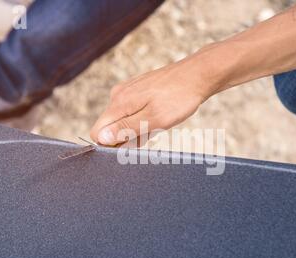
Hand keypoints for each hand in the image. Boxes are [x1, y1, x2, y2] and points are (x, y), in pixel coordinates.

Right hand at [90, 54, 217, 145]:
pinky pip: (132, 112)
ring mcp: (127, 91)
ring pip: (123, 121)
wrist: (198, 75)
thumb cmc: (179, 98)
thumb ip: (126, 129)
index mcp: (119, 103)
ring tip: (159, 124)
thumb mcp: (154, 119)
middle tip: (152, 133)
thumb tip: (100, 138)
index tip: (133, 145)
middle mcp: (118, 95)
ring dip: (138, 130)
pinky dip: (144, 120)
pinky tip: (159, 117)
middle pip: (110, 128)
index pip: (97, 133)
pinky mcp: (137, 90)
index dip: (111, 145)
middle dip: (128, 137)